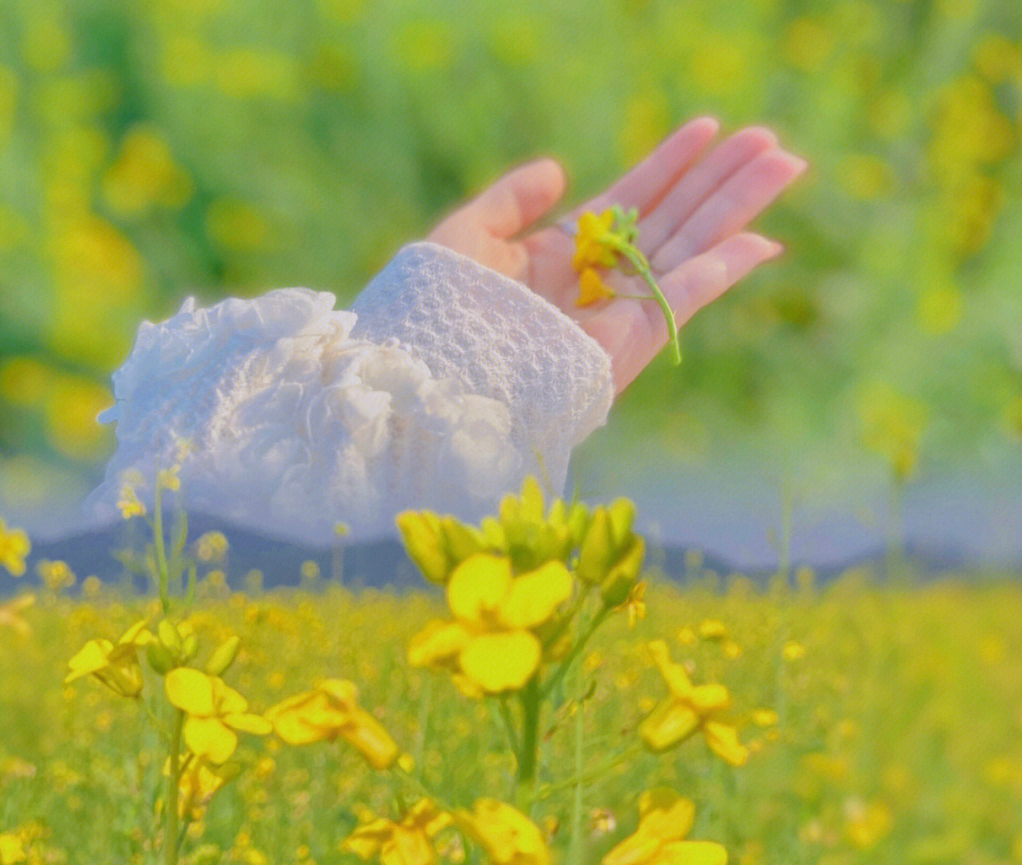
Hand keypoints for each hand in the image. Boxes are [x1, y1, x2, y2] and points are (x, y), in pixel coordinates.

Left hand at [427, 116, 806, 392]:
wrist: (442, 375)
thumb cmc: (442, 312)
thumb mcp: (469, 235)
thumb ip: (511, 200)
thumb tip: (558, 171)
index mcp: (563, 256)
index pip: (630, 201)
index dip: (669, 163)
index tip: (707, 127)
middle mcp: (599, 282)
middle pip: (674, 219)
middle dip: (721, 180)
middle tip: (769, 140)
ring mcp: (620, 311)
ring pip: (692, 248)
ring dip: (738, 206)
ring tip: (785, 162)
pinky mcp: (633, 341)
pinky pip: (686, 298)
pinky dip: (723, 270)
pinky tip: (762, 240)